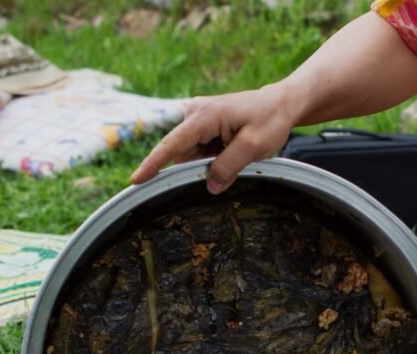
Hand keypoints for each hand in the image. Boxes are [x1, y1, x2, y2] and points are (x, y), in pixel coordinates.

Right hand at [130, 84, 295, 192]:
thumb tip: (210, 186)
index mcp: (204, 116)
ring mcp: (198, 120)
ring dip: (211, 162)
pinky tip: (232, 150)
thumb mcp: (254, 146)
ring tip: (237, 151)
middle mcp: (194, 115)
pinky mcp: (204, 126)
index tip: (136, 180)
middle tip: (233, 161)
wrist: (281, 104)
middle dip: (201, 167)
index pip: (172, 144)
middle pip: (183, 154)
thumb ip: (230, 166)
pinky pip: (201, 151)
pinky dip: (214, 157)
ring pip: (193, 155)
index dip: (153, 164)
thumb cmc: (270, 120)